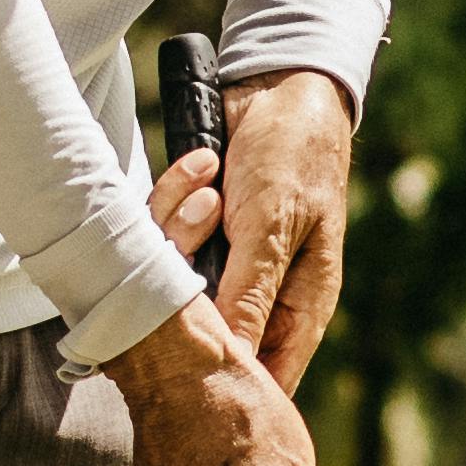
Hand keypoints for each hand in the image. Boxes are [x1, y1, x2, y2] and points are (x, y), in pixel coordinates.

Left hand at [144, 64, 352, 392]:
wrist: (276, 82)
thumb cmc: (293, 154)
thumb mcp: (272, 226)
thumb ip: (251, 295)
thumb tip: (236, 364)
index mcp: (300, 302)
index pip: (269, 373)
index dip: (233, 384)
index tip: (189, 380)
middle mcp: (262, 290)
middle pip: (211, 330)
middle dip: (191, 294)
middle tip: (194, 246)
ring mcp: (227, 261)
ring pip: (178, 282)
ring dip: (182, 232)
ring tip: (210, 186)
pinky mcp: (199, 233)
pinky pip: (165, 240)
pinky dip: (172, 202)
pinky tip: (200, 166)